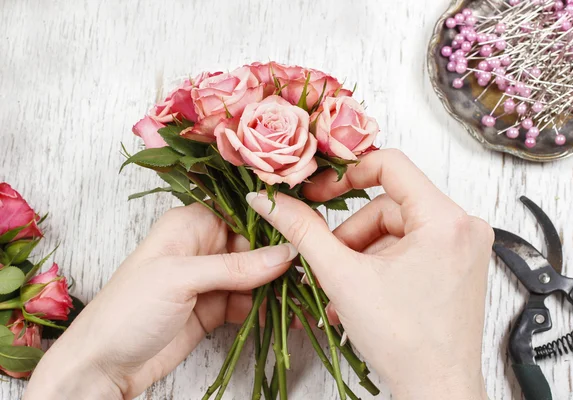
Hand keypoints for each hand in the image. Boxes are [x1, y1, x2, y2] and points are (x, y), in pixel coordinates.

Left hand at [24, 204, 295, 399]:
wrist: (102, 366)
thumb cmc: (127, 311)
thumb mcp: (180, 279)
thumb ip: (235, 267)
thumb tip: (284, 254)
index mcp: (188, 226)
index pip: (240, 214)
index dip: (270, 223)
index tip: (303, 233)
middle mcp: (201, 248)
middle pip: (252, 246)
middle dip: (279, 259)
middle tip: (310, 270)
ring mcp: (208, 281)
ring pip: (254, 276)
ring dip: (276, 287)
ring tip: (304, 295)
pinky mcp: (214, 309)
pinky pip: (248, 302)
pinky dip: (265, 308)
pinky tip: (285, 314)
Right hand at [247, 149, 491, 399]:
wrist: (436, 390)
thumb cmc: (404, 342)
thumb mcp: (342, 276)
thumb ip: (302, 231)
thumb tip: (271, 201)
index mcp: (445, 219)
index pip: (390, 164)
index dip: (346, 173)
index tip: (318, 192)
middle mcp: (463, 226)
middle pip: (388, 205)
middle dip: (351, 235)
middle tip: (330, 265)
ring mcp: (464, 247)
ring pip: (395, 229)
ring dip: (362, 254)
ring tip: (344, 290)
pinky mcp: (459, 264)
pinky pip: (410, 247)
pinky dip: (381, 264)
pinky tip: (362, 294)